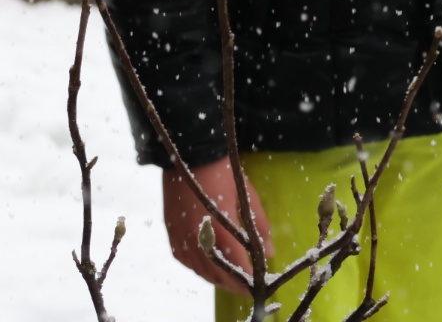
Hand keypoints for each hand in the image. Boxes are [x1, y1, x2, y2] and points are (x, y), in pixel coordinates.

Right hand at [164, 158, 272, 295]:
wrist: (191, 154)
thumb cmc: (224, 173)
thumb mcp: (247, 197)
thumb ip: (259, 226)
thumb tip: (269, 251)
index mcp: (218, 228)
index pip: (234, 262)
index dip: (245, 277)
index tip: (257, 286)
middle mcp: (196, 237)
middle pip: (215, 271)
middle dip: (231, 283)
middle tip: (245, 289)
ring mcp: (180, 236)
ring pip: (198, 268)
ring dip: (215, 278)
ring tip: (230, 282)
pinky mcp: (171, 232)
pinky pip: (185, 259)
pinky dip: (198, 268)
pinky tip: (208, 269)